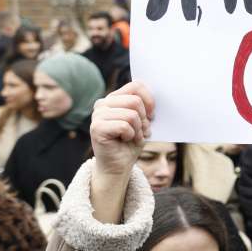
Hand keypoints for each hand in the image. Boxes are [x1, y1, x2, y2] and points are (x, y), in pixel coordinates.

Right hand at [90, 81, 154, 222]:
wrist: (119, 165)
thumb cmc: (131, 142)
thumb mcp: (142, 121)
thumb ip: (144, 106)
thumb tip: (155, 95)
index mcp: (114, 98)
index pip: (136, 85)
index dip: (150, 99)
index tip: (152, 114)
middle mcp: (102, 104)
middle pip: (135, 100)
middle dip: (144, 119)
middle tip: (141, 130)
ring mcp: (97, 115)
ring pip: (131, 114)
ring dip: (138, 129)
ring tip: (133, 137)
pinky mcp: (96, 128)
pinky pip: (124, 126)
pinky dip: (131, 135)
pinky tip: (126, 141)